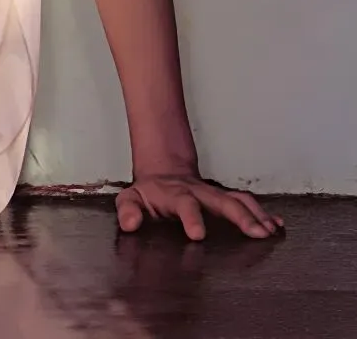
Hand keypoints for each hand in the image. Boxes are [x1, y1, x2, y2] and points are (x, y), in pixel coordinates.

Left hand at [115, 173, 284, 240]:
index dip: (191, 218)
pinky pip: (246, 202)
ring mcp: (214, 194)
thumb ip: (128, 210)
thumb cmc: (149, 193)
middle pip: (223, 201)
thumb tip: (130, 224)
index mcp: (176, 195)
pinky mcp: (224, 198)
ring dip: (256, 215)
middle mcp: (199, 193)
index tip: (198, 234)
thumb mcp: (131, 198)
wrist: (163, 172)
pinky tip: (277, 225)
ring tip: (271, 231)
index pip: (185, 204)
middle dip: (241, 217)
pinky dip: (263, 213)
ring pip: (239, 200)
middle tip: (257, 233)